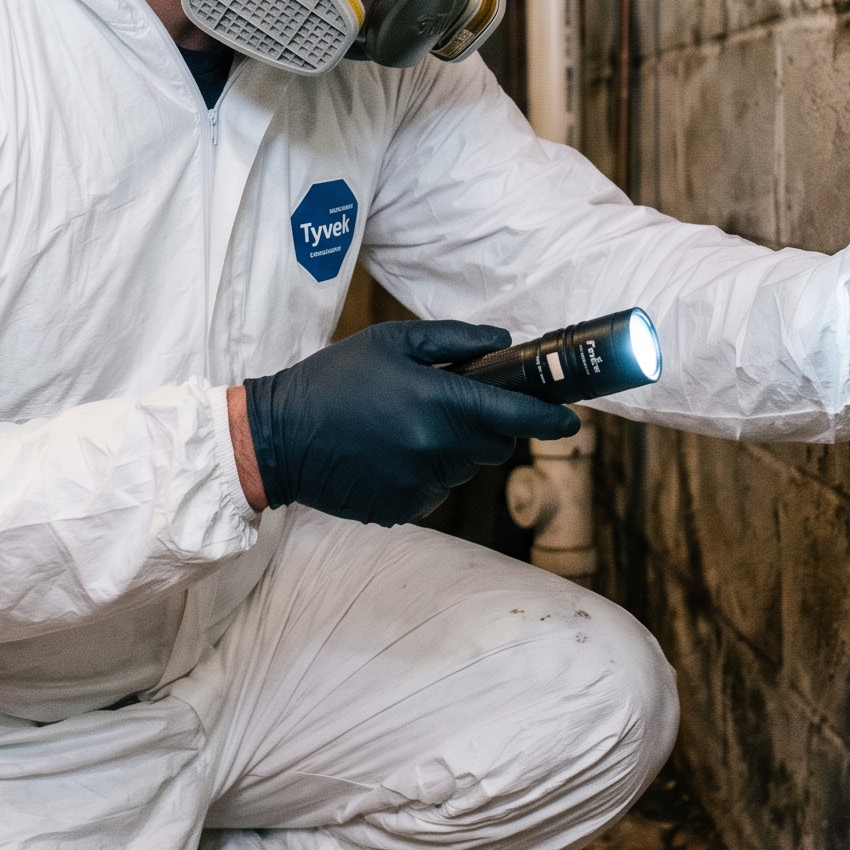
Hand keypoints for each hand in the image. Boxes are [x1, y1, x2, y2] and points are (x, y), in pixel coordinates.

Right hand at [243, 321, 581, 525]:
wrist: (278, 437)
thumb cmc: (333, 379)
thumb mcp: (391, 342)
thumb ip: (453, 340)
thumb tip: (504, 341)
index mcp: (436, 403)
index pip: (513, 415)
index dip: (549, 419)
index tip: (571, 419)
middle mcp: (435, 449)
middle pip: (495, 444)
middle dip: (488, 424)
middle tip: (454, 403)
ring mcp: (420, 484)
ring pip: (466, 467)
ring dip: (455, 447)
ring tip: (409, 424)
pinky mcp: (404, 509)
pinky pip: (437, 488)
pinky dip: (428, 471)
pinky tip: (391, 451)